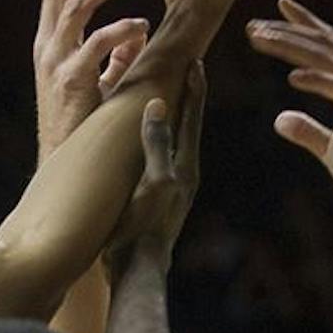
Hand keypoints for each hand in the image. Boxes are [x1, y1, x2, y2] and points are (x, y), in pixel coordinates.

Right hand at [34, 0, 148, 157]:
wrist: (62, 163)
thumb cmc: (81, 124)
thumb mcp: (96, 82)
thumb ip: (115, 56)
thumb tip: (136, 34)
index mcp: (49, 44)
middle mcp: (47, 47)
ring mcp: (56, 62)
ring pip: (75, 5)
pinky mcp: (71, 81)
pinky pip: (96, 43)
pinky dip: (120, 29)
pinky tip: (142, 26)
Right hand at [106, 60, 205, 276]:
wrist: (137, 273)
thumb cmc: (145, 229)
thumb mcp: (153, 183)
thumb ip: (157, 144)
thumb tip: (158, 103)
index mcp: (184, 166)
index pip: (191, 116)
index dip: (193, 87)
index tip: (195, 59)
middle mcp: (180, 174)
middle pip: (185, 125)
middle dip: (184, 97)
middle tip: (184, 68)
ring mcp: (167, 187)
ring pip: (170, 143)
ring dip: (167, 118)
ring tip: (161, 96)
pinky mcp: (152, 200)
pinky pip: (154, 159)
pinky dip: (150, 141)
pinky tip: (137, 142)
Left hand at [245, 0, 332, 211]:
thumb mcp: (330, 149)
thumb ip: (308, 131)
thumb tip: (280, 119)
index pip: (330, 43)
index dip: (304, 23)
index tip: (278, 6)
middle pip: (323, 46)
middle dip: (287, 33)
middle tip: (253, 26)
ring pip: (329, 61)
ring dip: (293, 48)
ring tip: (263, 41)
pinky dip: (318, 81)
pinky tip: (292, 77)